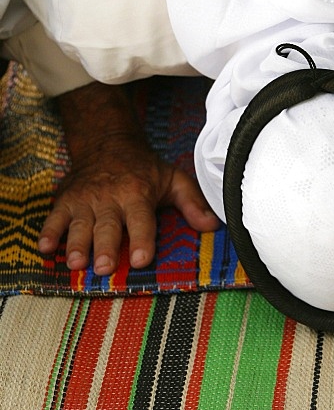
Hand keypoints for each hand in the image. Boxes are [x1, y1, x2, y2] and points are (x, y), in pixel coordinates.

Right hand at [37, 81, 218, 274]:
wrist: (106, 142)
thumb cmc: (144, 168)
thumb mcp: (172, 179)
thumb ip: (192, 202)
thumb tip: (213, 226)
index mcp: (137, 194)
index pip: (141, 220)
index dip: (142, 239)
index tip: (142, 259)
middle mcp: (110, 197)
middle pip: (108, 226)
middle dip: (105, 247)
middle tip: (104, 268)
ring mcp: (85, 199)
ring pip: (79, 224)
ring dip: (76, 244)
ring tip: (75, 263)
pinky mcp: (65, 200)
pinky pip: (54, 217)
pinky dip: (48, 232)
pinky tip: (45, 249)